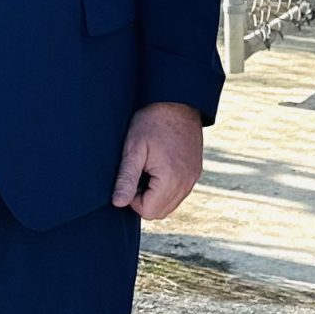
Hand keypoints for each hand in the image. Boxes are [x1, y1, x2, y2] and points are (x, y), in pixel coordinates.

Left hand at [114, 100, 203, 220]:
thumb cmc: (152, 122)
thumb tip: (118, 204)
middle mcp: (187, 182)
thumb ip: (126, 179)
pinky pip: (180, 191)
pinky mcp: (196, 171)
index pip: (148, 211)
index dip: (133, 199)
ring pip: (171, 203)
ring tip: (148, 168)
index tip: (130, 176)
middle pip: (161, 212)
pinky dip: (167, 187)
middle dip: (145, 199)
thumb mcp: (133, 149)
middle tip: (138, 173)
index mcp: (171, 179)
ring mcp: (194, 177)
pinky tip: (159, 166)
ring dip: (156, 194)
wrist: (177, 101)